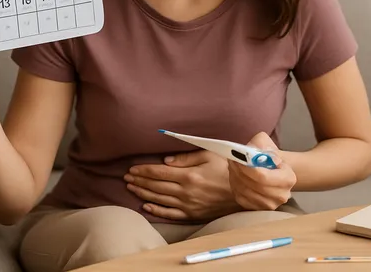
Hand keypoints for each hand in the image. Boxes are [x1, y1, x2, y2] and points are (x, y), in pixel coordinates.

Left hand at [125, 150, 240, 220]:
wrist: (244, 191)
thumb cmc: (227, 169)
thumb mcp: (209, 155)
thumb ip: (185, 158)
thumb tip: (165, 161)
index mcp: (189, 175)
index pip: (159, 172)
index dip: (143, 170)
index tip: (132, 168)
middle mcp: (185, 191)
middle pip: (156, 186)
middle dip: (139, 180)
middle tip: (126, 177)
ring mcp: (188, 205)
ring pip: (159, 199)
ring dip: (143, 193)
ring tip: (131, 188)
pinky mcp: (192, 214)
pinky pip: (170, 214)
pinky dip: (156, 210)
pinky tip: (146, 205)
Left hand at [228, 132, 296, 210]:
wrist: (273, 170)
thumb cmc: (269, 156)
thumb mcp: (267, 144)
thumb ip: (260, 144)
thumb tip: (251, 154)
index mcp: (288, 178)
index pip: (263, 177)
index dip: (247, 168)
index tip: (238, 159)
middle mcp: (282, 195)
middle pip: (253, 186)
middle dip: (239, 172)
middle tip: (231, 161)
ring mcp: (270, 205)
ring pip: (245, 192)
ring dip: (235, 178)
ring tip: (232, 166)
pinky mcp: (258, 209)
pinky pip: (241, 198)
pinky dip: (235, 187)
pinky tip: (235, 177)